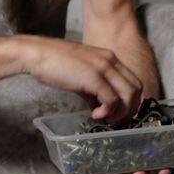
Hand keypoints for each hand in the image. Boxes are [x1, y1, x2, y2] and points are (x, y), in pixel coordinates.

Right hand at [23, 36, 142, 122]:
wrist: (36, 53)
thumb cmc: (54, 64)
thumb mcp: (81, 75)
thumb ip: (94, 90)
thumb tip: (101, 108)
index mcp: (110, 58)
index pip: (133, 81)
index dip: (130, 101)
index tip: (119, 113)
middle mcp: (111, 61)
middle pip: (136, 88)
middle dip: (130, 109)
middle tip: (115, 120)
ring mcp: (104, 68)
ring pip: (129, 95)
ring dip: (121, 112)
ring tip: (106, 118)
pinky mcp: (94, 78)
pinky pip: (112, 100)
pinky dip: (107, 112)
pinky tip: (95, 115)